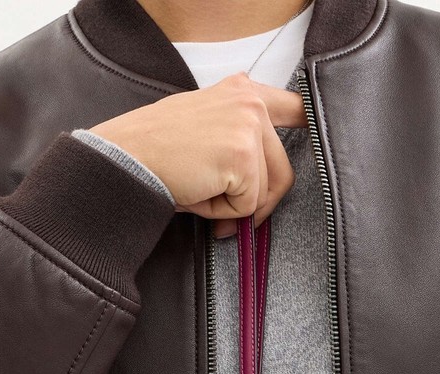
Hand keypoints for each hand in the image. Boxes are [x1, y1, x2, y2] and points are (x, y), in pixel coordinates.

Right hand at [85, 71, 306, 236]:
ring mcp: (248, 127)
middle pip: (283, 170)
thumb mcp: (206, 134)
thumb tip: (259, 204)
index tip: (314, 142)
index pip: (294, 109)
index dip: (309, 131)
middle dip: (258, 202)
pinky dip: (221, 211)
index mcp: (242, 91)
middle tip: (227, 215)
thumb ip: (240, 152)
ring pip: (264, 192)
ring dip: (232, 206)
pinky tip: (197, 193)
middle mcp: (251, 101)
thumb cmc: (157, 152)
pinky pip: (247, 206)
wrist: (124, 157)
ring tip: (199, 190)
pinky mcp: (242, 156)